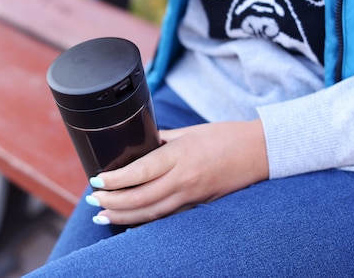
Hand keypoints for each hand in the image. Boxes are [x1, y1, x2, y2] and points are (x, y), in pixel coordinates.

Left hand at [87, 120, 268, 224]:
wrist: (260, 152)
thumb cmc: (225, 136)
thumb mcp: (190, 130)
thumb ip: (163, 138)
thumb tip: (140, 143)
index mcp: (180, 155)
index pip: (139, 172)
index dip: (115, 181)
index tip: (96, 181)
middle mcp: (184, 179)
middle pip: (140, 198)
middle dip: (112, 202)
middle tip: (93, 200)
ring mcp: (192, 196)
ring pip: (151, 213)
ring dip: (123, 217)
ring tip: (102, 215)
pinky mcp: (199, 205)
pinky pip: (167, 217)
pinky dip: (145, 221)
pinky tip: (130, 222)